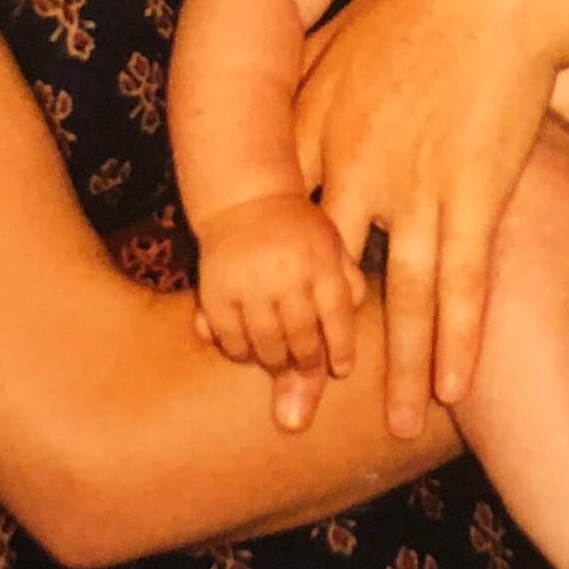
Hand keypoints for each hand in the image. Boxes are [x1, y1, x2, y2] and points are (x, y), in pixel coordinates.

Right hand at [192, 193, 360, 386]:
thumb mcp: (333, 245)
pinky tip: (250, 348)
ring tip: (281, 362)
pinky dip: (242, 353)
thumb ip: (349, 285)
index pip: (337, 318)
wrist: (244, 198)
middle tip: (307, 370)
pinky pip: (231, 341)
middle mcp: (286, 275)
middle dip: (308, 363)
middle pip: (302, 339)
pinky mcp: (215, 294)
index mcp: (321, 262)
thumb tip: (353, 325)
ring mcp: (248, 285)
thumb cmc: (297, 229)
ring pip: (267, 346)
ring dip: (276, 363)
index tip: (341, 369)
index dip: (341, 350)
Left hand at [291, 0, 568, 437]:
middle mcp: (349, 162)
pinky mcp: (475, 187)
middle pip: (319, 281)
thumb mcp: (342, 44)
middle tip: (288, 417)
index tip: (224, 339)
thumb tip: (281, 130)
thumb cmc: (426, 4)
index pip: (266, 229)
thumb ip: (307, 94)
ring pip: (396, 298)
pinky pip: (463, 280)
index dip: (248, 290)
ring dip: (395, 369)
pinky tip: (455, 386)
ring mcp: (413, 179)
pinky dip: (459, 337)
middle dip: (306, 355)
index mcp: (309, 124)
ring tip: (391, 428)